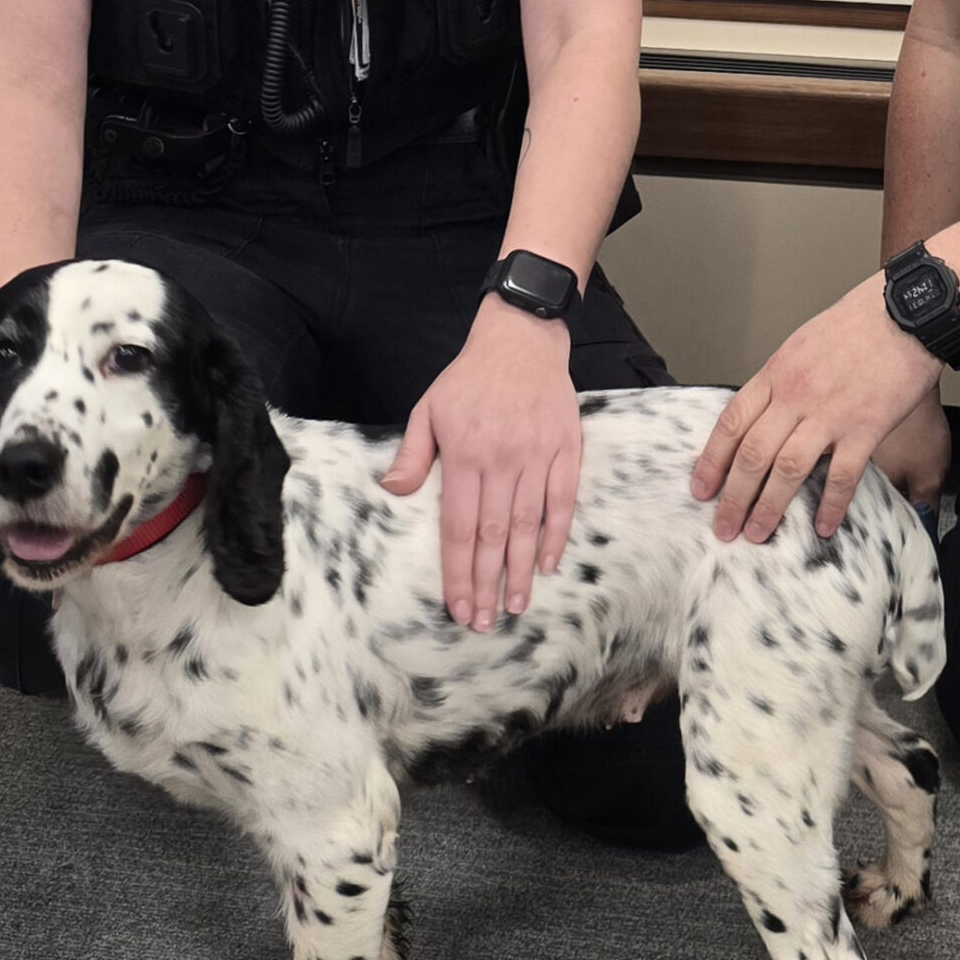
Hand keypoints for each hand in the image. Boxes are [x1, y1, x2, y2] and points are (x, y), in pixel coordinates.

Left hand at [378, 296, 581, 626]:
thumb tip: (393, 490)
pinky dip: (557, 533)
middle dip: (488, 583)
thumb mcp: (428, 408)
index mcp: (464, 454)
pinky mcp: (566, 447)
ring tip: (516, 604)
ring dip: (522, 569)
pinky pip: (563, 498)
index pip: (460, 527)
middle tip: (486, 622)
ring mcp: (537, 454)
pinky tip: (549, 563)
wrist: (521, 338)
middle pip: (494, 534)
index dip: (459, 571)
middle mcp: (502, 458)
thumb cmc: (469, 378)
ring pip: (529, 523)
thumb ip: (412, 453)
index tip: (459, 606)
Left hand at [691, 276, 940, 543]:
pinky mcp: (865, 427)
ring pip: (788, 470)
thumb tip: (766, 414)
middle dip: (733, 497)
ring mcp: (829, 414)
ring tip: (758, 534)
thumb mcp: (802, 344)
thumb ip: (782, 381)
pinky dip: (831, 506)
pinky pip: (843, 476)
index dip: (712, 461)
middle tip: (724, 527)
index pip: (732, 424)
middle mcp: (796, 396)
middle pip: (753, 454)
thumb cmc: (857, 324)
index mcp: (777, 374)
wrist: (903, 314)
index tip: (701, 489)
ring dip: (770, 508)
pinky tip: (824, 527)